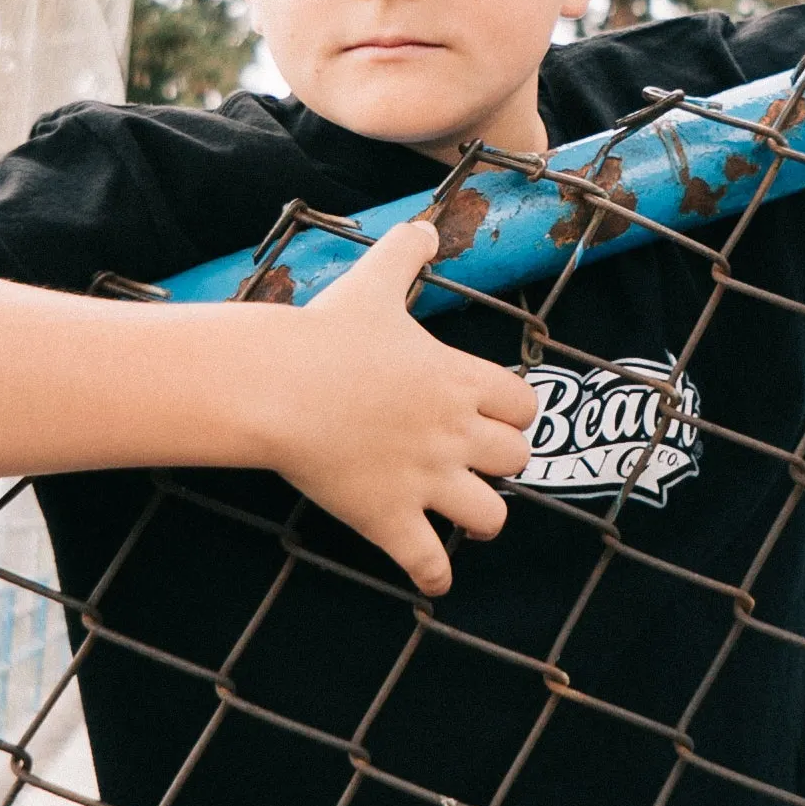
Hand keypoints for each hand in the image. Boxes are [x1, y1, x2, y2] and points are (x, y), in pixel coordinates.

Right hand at [257, 222, 534, 594]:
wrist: (279, 386)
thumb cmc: (327, 334)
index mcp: (458, 380)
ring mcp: (425, 480)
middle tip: (481, 463)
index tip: (498, 416)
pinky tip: (431, 578)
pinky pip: (429, 564)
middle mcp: (453, 433)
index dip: (515, 413)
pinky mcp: (388, 518)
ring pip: (490, 517)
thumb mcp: (375, 282)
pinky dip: (434, 576)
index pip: (524, 405)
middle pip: (517, 460)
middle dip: (504, 463)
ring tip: (469, 517)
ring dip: (483, 519)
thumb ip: (406, 252)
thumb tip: (424, 227)